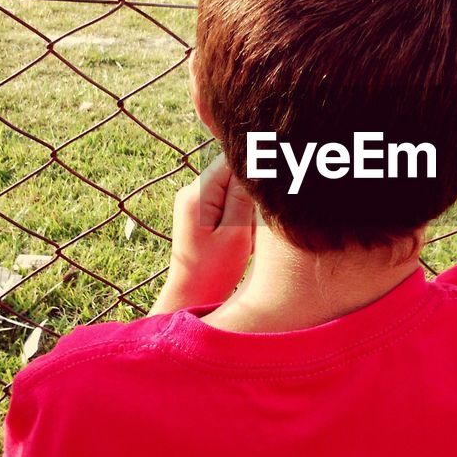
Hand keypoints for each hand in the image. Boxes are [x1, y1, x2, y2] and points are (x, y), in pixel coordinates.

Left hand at [150, 155, 254, 313]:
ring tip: (244, 236)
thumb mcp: (236, 232)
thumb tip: (254, 162)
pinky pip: (228, 203)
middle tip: (251, 225)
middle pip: (232, 174)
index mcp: (197, 194)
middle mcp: (191, 192)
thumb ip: (243, 196)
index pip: (230, 160)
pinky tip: (239, 238)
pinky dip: (239, 218)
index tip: (265, 195)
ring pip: (233, 189)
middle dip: (250, 195)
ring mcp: (194, 202)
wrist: (192, 296)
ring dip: (246, 209)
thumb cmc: (214, 270)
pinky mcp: (201, 213)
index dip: (253, 171)